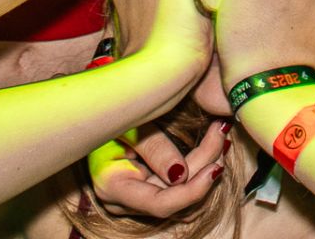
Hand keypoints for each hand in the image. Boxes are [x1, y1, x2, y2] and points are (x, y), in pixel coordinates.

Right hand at [88, 122, 231, 215]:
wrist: (92, 111)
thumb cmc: (106, 112)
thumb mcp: (129, 123)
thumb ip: (154, 149)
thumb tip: (180, 175)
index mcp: (112, 186)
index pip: (160, 204)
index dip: (192, 191)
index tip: (215, 167)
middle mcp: (123, 200)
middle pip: (175, 197)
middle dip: (204, 166)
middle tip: (222, 133)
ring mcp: (134, 198)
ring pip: (180, 194)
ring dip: (204, 167)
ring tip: (220, 137)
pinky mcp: (145, 190)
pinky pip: (177, 188)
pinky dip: (196, 170)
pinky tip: (210, 149)